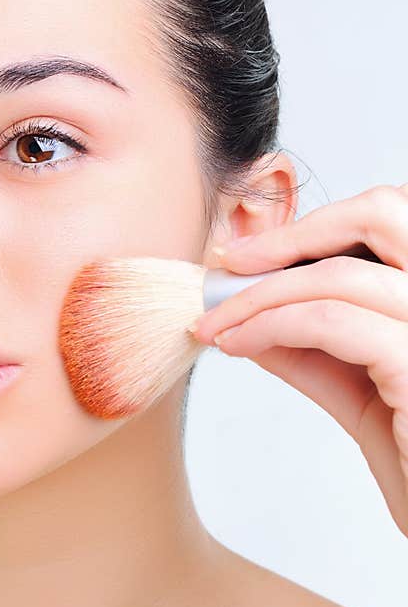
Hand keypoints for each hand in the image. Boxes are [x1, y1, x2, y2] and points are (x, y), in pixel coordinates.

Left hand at [190, 183, 407, 536]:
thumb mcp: (363, 394)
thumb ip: (316, 349)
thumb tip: (252, 316)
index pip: (390, 220)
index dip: (315, 228)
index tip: (249, 254)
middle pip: (383, 212)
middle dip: (292, 236)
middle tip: (232, 264)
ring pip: (338, 274)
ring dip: (258, 295)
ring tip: (216, 322)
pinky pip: (330, 321)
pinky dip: (269, 325)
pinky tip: (237, 344)